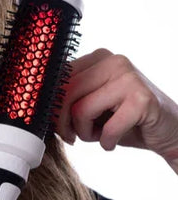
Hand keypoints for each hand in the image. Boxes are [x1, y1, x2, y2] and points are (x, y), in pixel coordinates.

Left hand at [56, 49, 177, 169]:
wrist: (170, 131)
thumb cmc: (124, 120)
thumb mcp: (91, 106)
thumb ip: (68, 100)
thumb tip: (35, 107)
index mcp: (97, 57)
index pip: (57, 79)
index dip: (50, 107)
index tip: (57, 126)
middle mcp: (113, 60)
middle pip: (65, 93)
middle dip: (63, 123)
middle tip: (74, 137)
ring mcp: (129, 76)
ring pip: (80, 110)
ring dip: (86, 133)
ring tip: (99, 135)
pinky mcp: (142, 97)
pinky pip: (106, 127)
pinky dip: (106, 142)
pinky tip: (113, 142)